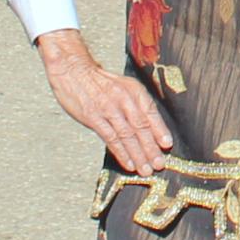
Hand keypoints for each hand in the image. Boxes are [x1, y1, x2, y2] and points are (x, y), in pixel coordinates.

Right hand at [39, 37, 172, 173]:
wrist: (73, 70)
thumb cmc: (99, 81)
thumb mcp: (123, 86)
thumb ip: (135, 104)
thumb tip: (150, 127)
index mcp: (134, 90)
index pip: (151, 112)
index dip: (160, 130)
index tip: (167, 145)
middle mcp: (124, 99)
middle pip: (141, 127)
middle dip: (151, 148)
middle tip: (159, 164)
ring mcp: (108, 109)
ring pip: (127, 135)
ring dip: (138, 154)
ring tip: (146, 169)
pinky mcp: (94, 117)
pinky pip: (111, 138)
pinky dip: (121, 152)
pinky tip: (128, 163)